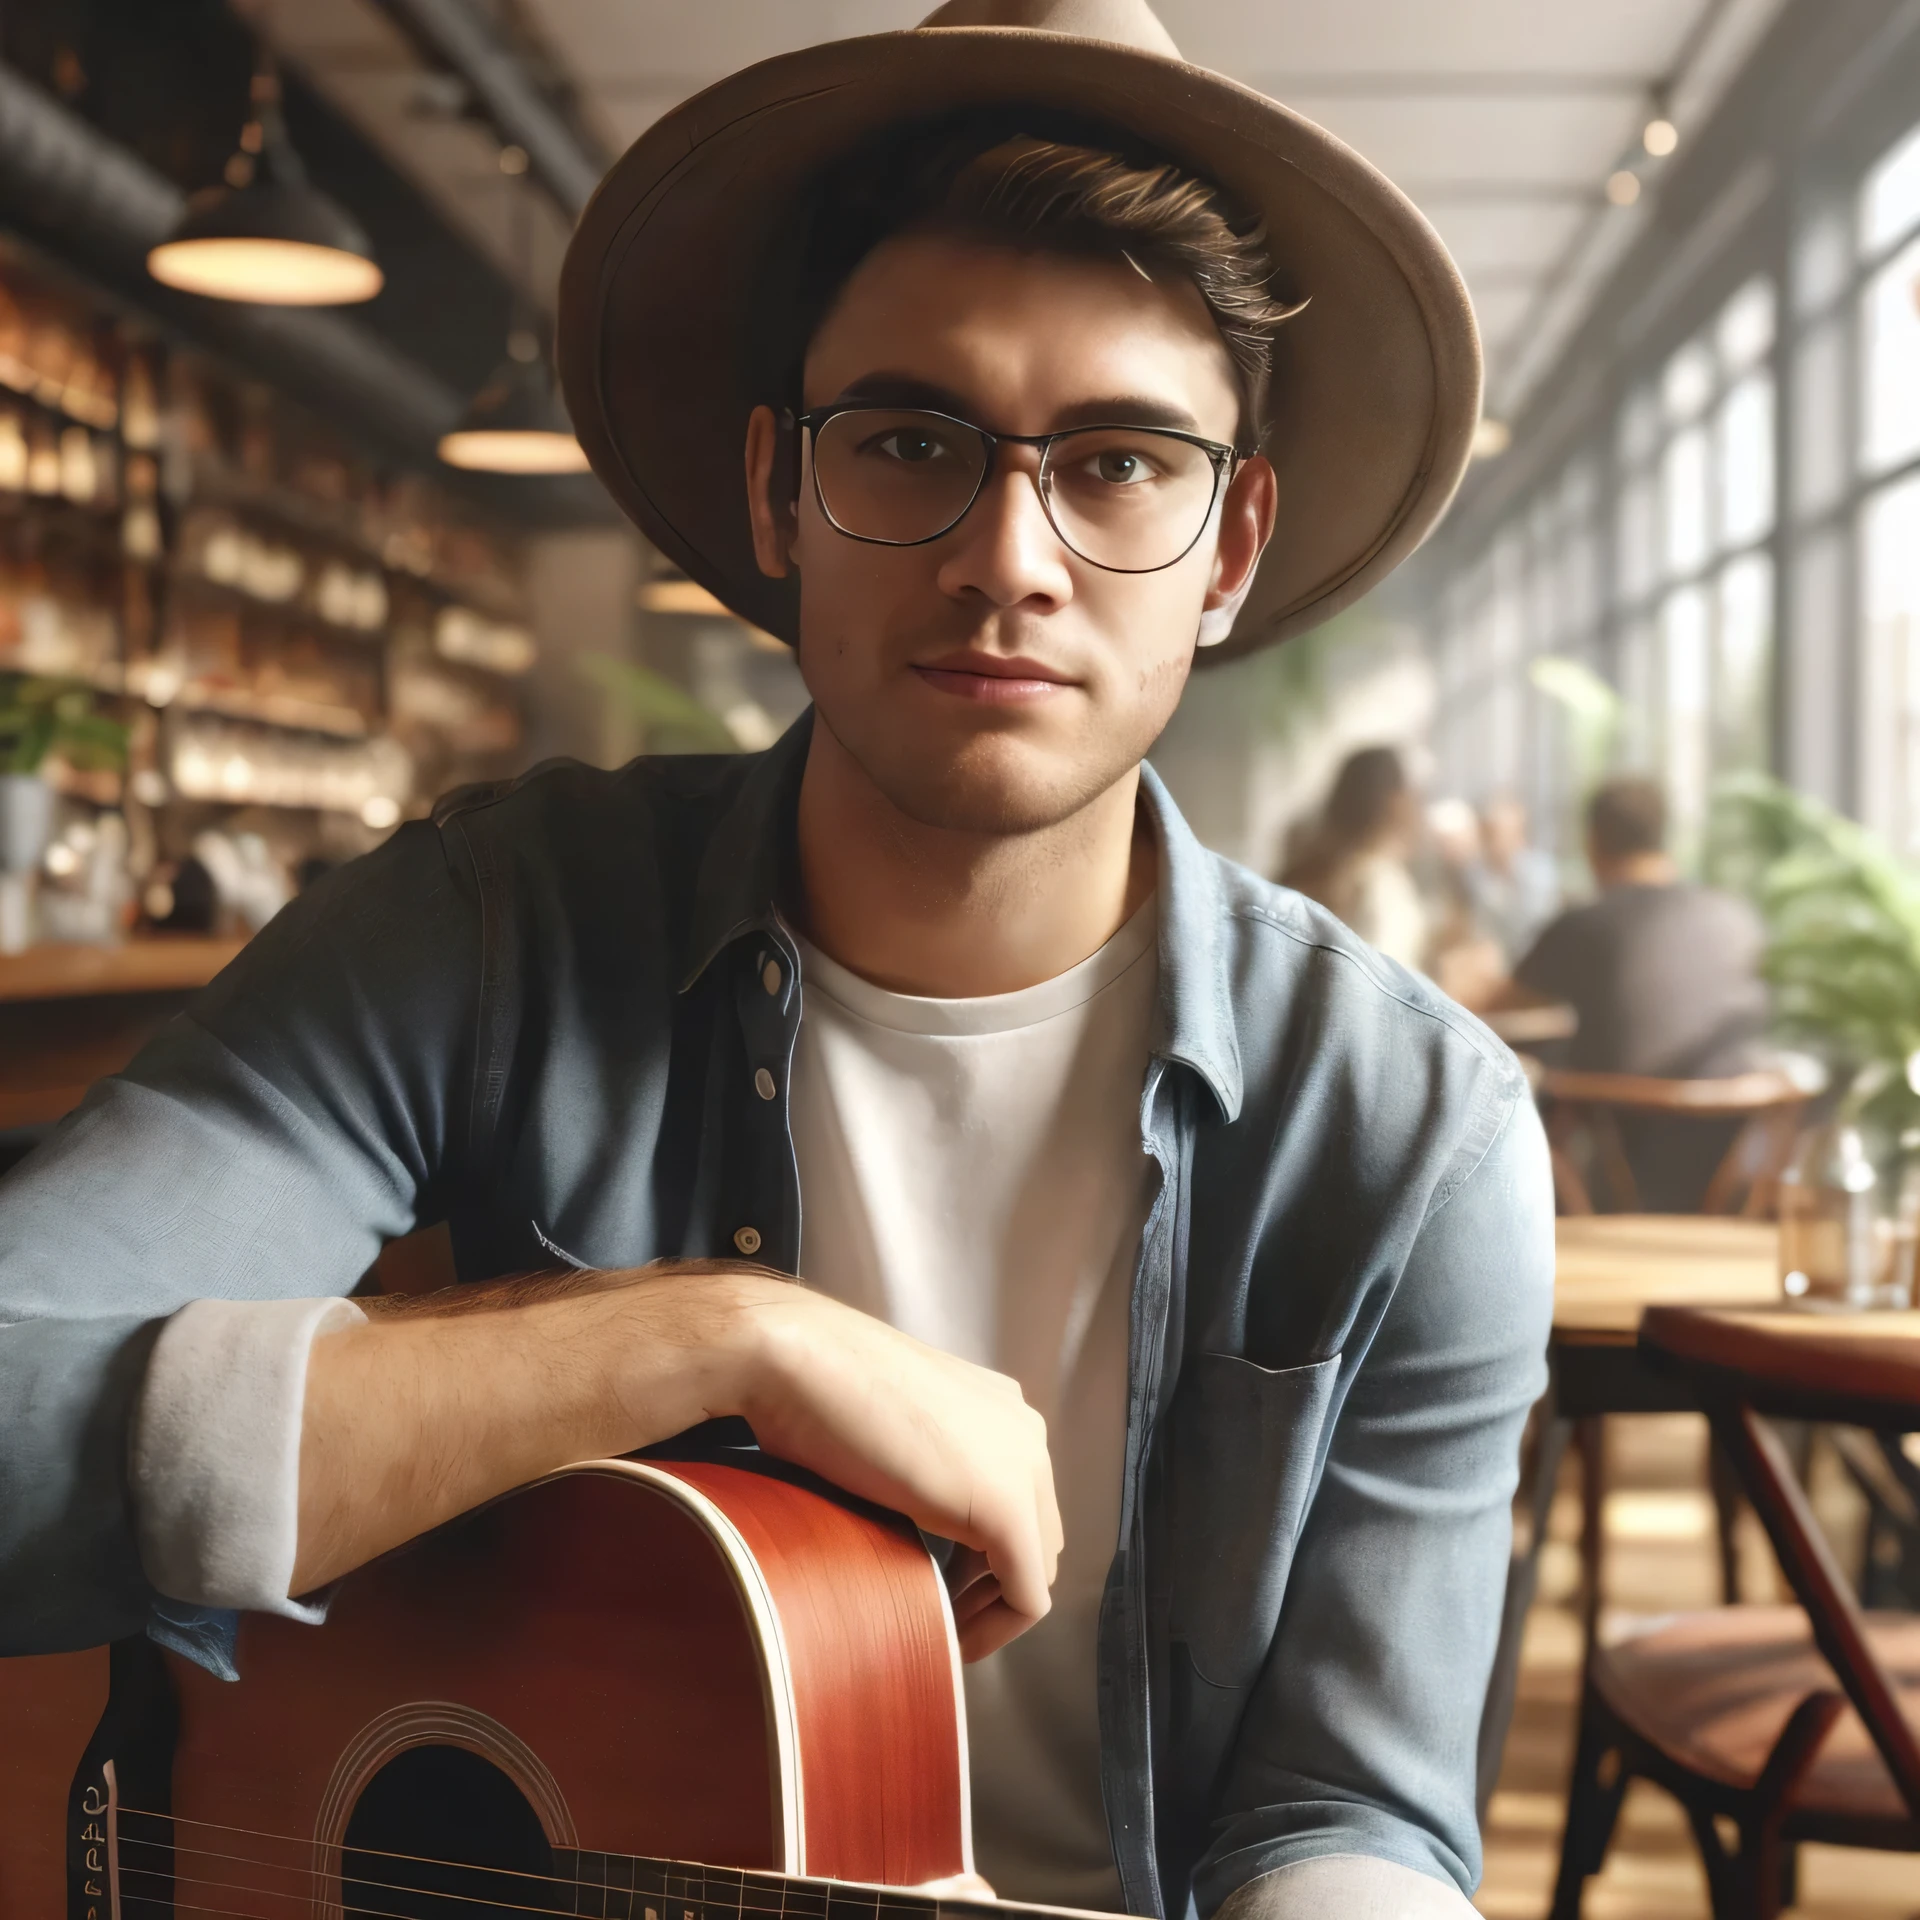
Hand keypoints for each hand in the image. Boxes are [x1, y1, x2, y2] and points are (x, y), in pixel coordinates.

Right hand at [685, 1275, 1063, 1659]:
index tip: (938, 1587)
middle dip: (990, 1583)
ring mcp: (1022, 1464)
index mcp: (1000, 1408)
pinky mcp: (1005, 1505)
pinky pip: (1027, 1595)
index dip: (983, 1558)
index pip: (1020, 1502)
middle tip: (935, 1608)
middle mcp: (1024, 1430)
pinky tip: (949, 1638)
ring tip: (936, 1621)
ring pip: (1037, 1567)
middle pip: (1037, 1536)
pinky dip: (994, 1629)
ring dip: (990, 1606)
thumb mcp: (889, 1431)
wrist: (793, 1359)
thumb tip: (914, 1514)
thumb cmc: (816, 1389)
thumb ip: (923, 1465)